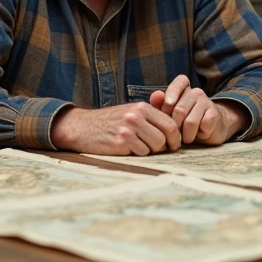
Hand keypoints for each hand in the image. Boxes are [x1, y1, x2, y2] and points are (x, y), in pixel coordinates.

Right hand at [51, 103, 181, 155]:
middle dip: (164, 147)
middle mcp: (136, 116)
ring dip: (150, 150)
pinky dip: (138, 154)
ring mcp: (128, 129)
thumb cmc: (111, 122)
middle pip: (165, 137)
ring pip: (155, 146)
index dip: (175, 138)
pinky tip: (128, 149)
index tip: (172, 145)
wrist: (83, 127)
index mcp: (142, 107)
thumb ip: (152, 116)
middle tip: (158, 150)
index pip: (170, 124)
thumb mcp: (131, 112)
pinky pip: (141, 153)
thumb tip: (177, 127)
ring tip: (139, 147)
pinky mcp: (120, 142)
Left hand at [152, 75, 248, 145]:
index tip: (168, 104)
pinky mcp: (214, 114)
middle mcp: (196, 92)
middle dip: (175, 127)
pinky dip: (199, 135)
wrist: (210, 129)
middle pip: (179, 109)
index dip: (172, 92)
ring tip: (187, 137)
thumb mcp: (169, 113)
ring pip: (190, 122)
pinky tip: (200, 134)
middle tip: (175, 135)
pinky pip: (203, 126)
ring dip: (186, 135)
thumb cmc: (184, 121)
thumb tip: (156, 95)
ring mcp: (207, 102)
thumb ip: (160, 104)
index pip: (180, 81)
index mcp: (183, 88)